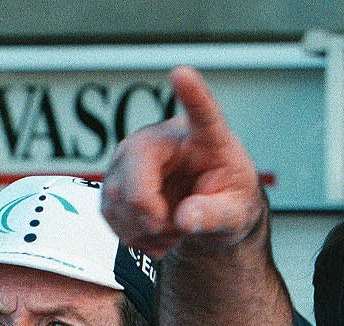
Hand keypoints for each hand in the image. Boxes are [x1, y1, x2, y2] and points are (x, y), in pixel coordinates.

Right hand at [101, 66, 266, 256]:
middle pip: (133, 171)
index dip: (192, 93)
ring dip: (142, 229)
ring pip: (116, 198)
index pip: (201, 111)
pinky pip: (109, 214)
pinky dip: (131, 234)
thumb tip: (185, 217)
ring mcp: (131, 159)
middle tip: (173, 229)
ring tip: (170, 229)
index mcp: (205, 137)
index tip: (182, 73)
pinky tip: (153, 231)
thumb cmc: (226, 202)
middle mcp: (161, 139)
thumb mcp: (235, 215)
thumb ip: (214, 216)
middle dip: (148, 213)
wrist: (206, 215)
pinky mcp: (114, 182)